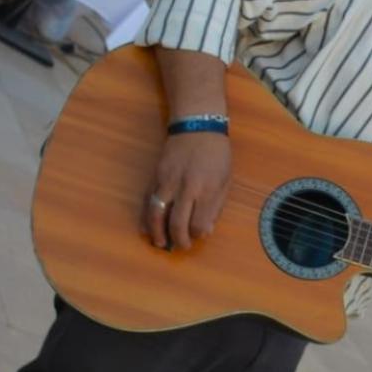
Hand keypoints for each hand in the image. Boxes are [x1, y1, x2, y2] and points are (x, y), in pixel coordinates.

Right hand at [143, 133, 231, 250]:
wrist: (197, 126)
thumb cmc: (216, 153)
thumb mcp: (226, 180)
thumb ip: (216, 206)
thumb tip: (206, 231)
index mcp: (207, 189)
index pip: (199, 223)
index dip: (198, 234)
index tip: (199, 235)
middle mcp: (186, 187)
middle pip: (177, 222)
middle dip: (179, 239)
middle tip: (181, 246)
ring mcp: (168, 181)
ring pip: (157, 213)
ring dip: (157, 232)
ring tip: (160, 243)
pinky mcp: (156, 176)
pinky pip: (147, 201)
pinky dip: (145, 217)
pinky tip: (147, 228)